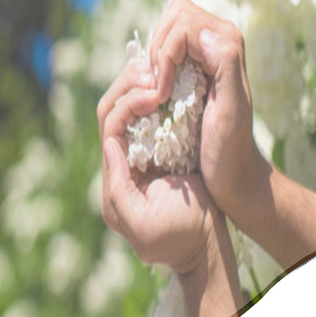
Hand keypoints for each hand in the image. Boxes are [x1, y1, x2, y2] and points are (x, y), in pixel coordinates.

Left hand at [98, 57, 242, 316]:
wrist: (206, 245)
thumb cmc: (177, 238)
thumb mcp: (142, 225)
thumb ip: (118, 188)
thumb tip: (109, 146)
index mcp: (114, 179)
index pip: (110, 128)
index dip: (128, 106)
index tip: (155, 95)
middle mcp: (123, 163)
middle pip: (113, 111)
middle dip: (130, 87)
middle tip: (156, 72)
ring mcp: (142, 154)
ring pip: (131, 108)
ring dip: (142, 87)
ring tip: (163, 71)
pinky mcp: (162, 150)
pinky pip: (152, 115)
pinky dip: (159, 97)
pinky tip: (172, 83)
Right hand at [148, 0, 261, 219]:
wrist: (232, 173)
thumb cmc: (229, 149)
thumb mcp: (231, 110)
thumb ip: (225, 65)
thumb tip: (204, 33)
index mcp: (229, 43)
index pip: (181, 21)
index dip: (164, 54)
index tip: (163, 93)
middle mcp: (219, 39)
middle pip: (173, 15)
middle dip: (157, 51)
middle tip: (159, 91)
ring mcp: (206, 50)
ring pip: (166, 27)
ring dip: (154, 59)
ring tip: (158, 94)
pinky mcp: (192, 63)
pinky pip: (164, 46)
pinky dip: (154, 67)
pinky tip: (159, 95)